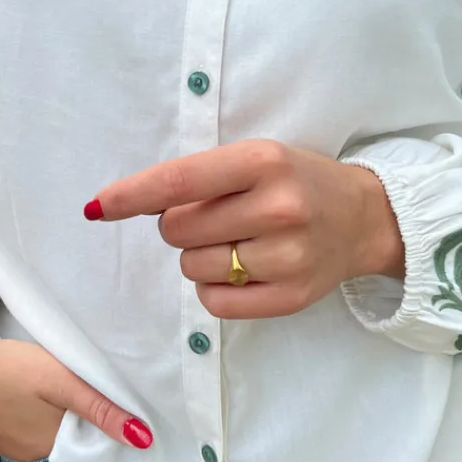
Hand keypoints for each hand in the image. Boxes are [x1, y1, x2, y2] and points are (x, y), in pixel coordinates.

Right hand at [0, 340, 153, 460]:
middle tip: (114, 396)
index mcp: (54, 448)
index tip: (136, 414)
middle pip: (78, 443)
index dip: (116, 430)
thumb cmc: (5, 370)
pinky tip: (48, 399)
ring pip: (56, 436)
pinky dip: (46, 417)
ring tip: (85, 394)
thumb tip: (143, 440)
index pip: (99, 448)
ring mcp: (15, 447)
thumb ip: (99, 408)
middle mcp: (36, 456)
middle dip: (95, 425)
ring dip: (70, 420)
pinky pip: (34, 431)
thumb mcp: (59, 381)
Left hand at [85, 139, 404, 319]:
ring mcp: (288, 256)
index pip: (180, 181)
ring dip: (198, 257)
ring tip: (235, 242)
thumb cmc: (296, 181)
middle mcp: (279, 207)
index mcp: (264, 162)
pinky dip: (214, 288)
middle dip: (180, 225)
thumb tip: (128, 204)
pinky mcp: (292, 297)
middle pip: (177, 229)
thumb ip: (201, 178)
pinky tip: (242, 269)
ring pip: (192, 268)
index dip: (132, 195)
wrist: (362, 218)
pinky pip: (215, 303)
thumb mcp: (257, 158)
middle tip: (216, 217)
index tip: (99, 206)